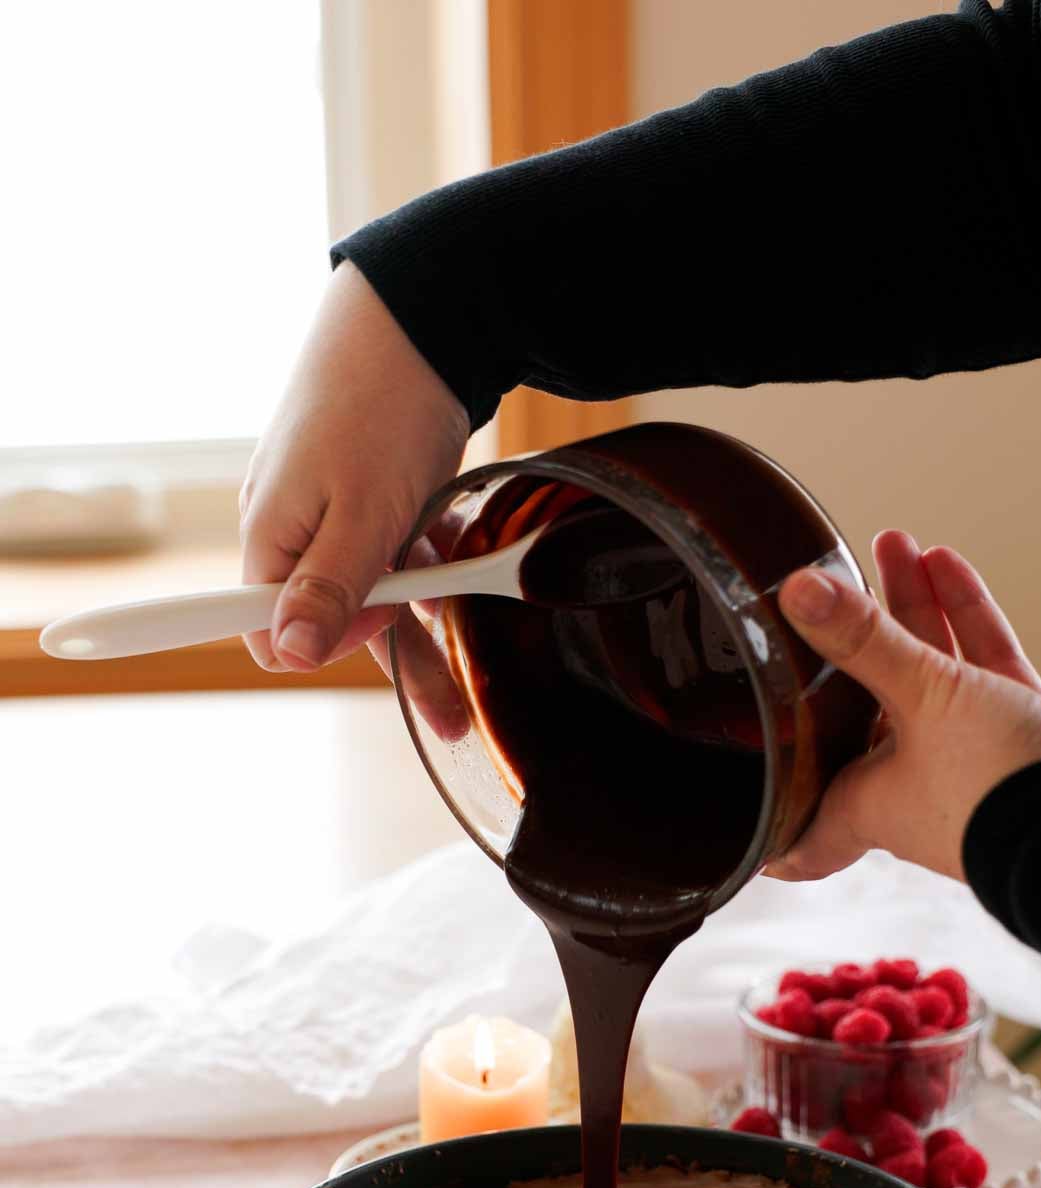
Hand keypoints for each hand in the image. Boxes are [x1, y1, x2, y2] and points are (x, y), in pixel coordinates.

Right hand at [238, 261, 470, 731]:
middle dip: (393, 657)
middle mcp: (293, 528)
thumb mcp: (360, 513)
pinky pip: (398, 551)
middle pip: (332, 620)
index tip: (376, 631)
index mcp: (269, 535)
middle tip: (453, 713)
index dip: (321, 646)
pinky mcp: (374, 493)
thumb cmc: (380, 409)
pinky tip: (462, 562)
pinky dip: (431, 564)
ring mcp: (334, 510)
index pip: (267, 631)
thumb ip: (328, 587)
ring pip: (376, 590)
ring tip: (472, 664)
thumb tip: (287, 654)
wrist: (420, 318)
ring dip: (422, 617)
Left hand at [768, 531, 1040, 882]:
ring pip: (931, 675)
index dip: (778, 812)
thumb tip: (798, 593)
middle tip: (833, 584)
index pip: (804, 816)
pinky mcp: (1023, 736)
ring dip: (914, 612)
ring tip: (894, 545)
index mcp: (868, 804)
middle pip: (867, 706)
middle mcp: (914, 784)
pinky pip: (987, 668)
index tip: (753, 800)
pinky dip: (967, 619)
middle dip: (852, 644)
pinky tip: (947, 565)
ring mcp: (971, 758)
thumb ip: (863, 642)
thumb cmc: (996, 789)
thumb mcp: (920, 698)